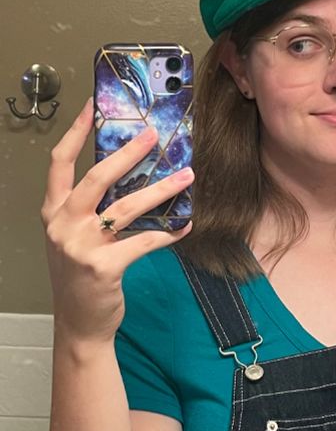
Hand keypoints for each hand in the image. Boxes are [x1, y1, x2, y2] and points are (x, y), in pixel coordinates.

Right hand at [41, 99, 193, 344]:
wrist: (80, 324)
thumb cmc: (81, 277)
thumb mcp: (75, 237)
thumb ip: (91, 209)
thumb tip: (130, 174)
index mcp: (53, 212)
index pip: (60, 163)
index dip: (75, 132)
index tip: (94, 106)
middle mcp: (62, 225)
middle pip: (96, 177)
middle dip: (127, 153)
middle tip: (153, 136)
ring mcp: (80, 246)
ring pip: (125, 207)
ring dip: (160, 190)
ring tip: (186, 175)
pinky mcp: (103, 267)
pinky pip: (144, 242)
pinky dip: (169, 232)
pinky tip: (187, 224)